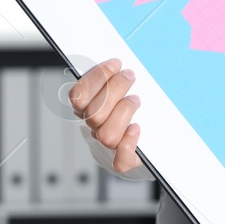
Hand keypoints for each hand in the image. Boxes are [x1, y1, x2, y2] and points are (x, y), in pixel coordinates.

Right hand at [67, 58, 142, 173]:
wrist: (146, 137)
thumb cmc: (131, 105)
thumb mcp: (120, 84)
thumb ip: (114, 74)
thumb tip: (120, 63)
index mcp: (88, 108)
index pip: (78, 96)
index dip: (97, 78)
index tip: (115, 64)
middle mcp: (95, 127)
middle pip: (93, 114)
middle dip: (114, 90)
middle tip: (130, 76)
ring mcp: (109, 146)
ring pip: (105, 135)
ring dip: (122, 113)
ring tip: (135, 100)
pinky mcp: (125, 160)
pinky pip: (120, 160)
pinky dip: (128, 142)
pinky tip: (136, 127)